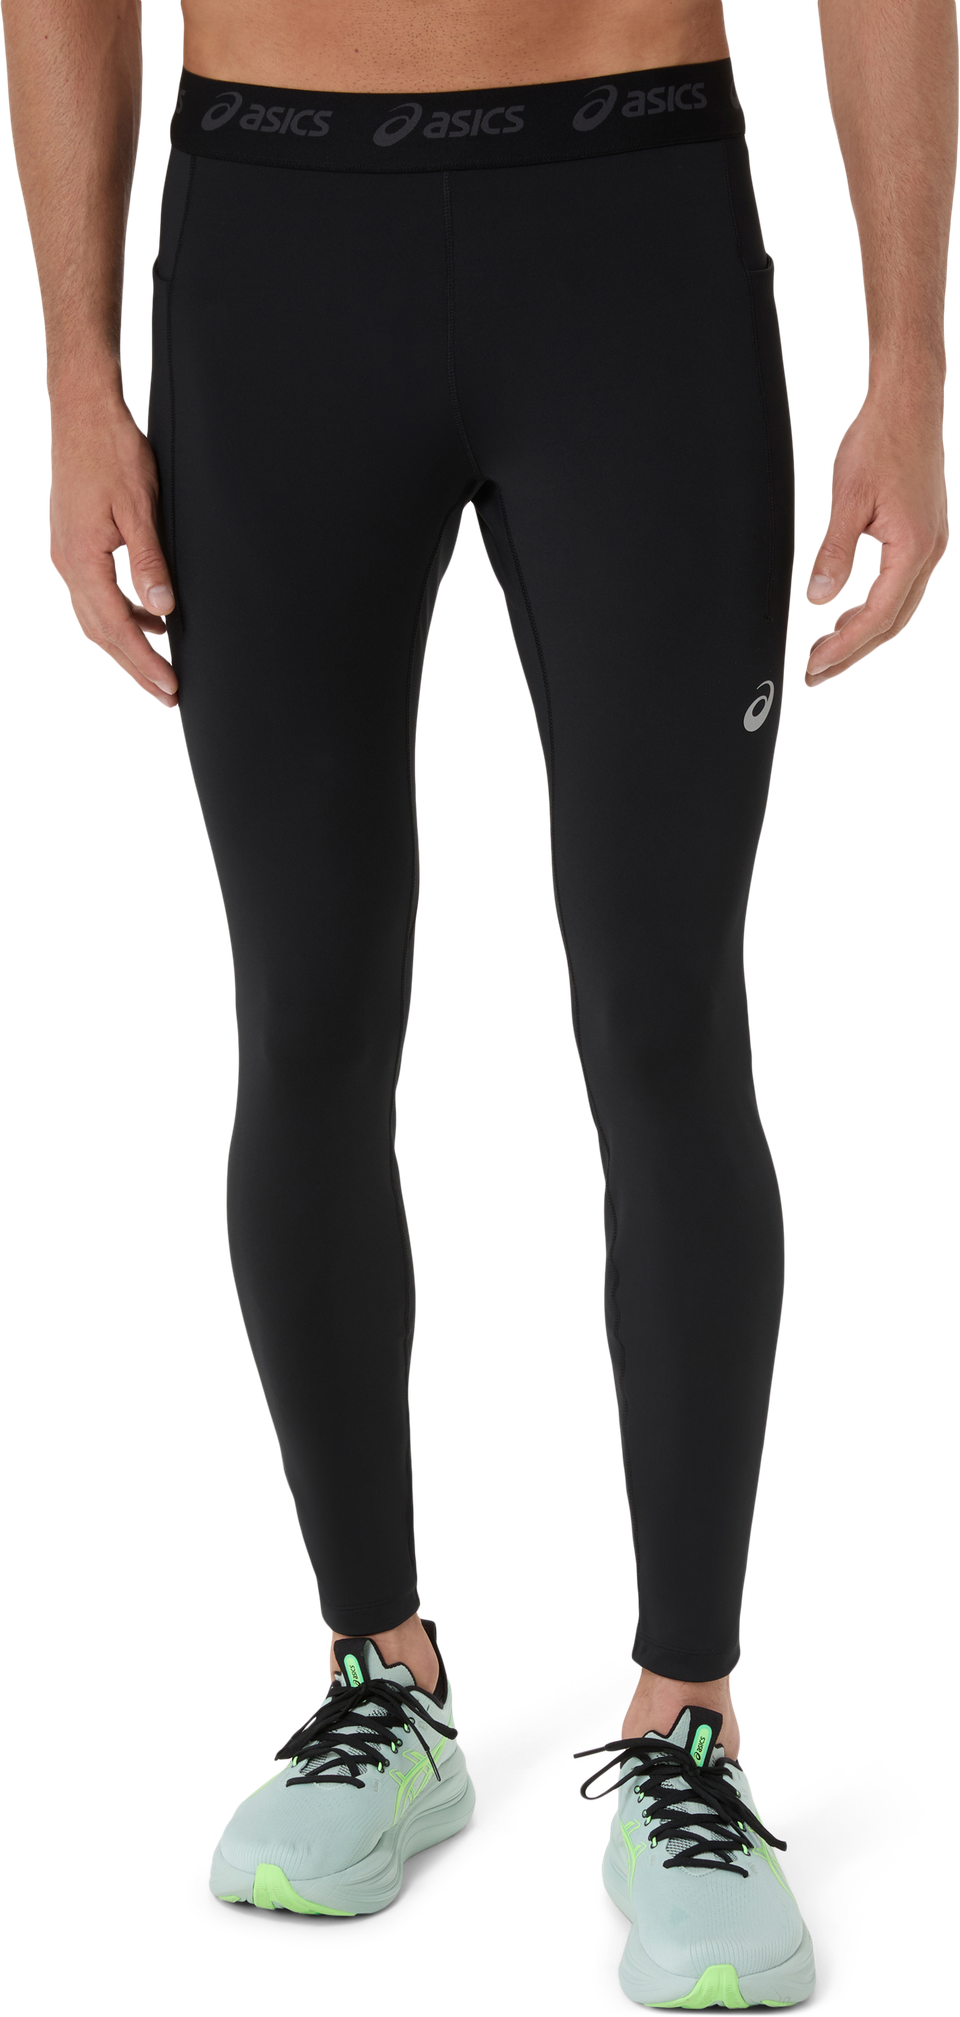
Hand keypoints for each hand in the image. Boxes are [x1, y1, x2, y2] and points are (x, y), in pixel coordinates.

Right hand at [49, 393, 178, 707]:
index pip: (116, 628)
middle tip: (167, 694)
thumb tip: (163, 609)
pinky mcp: (73, 545)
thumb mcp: (140, 508)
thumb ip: (150, 563)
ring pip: (96, 617)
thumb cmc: (112, 452)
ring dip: (128, 644)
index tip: (169, 687)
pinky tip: (150, 617)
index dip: (144, 661)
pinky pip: (96, 595)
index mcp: (82, 561)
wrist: (83, 412)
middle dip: (135, 666)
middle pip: (101, 633)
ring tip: (160, 665)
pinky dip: (122, 615)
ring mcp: (67, 555)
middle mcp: (67, 564)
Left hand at [803, 377, 948, 686]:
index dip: (845, 647)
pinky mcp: (924, 534)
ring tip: (828, 651)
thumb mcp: (848, 499)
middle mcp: (930, 551)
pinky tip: (849, 613)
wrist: (908, 402)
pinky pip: (902, 587)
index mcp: (913, 548)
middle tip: (817, 672)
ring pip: (899, 607)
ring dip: (864, 633)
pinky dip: (875, 609)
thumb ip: (834, 554)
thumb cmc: (880, 440)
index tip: (815, 665)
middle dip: (853, 651)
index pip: (878, 616)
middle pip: (893, 621)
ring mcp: (930, 544)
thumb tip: (819, 599)